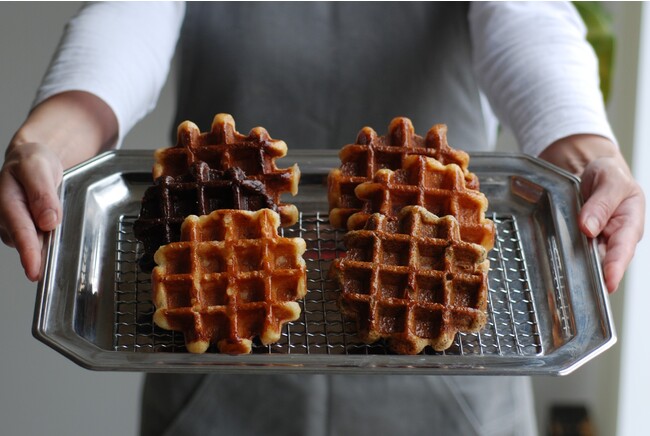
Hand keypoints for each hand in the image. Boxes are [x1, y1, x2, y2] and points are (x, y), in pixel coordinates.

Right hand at [0, 91, 117, 281]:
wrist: (32, 159)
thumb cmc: (32, 161)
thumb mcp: (38, 167)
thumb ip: (43, 193)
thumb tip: (48, 220)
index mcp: (7, 200)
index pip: (20, 230)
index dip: (29, 251)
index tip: (34, 269)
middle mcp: (7, 217)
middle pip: (26, 242)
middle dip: (39, 257)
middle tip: (53, 272)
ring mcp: (15, 226)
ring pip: (34, 244)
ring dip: (47, 250)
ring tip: (59, 249)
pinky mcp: (26, 230)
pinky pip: (40, 241)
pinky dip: (50, 244)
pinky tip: (57, 241)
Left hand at [539, 135, 644, 292]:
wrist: (593, 170)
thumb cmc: (609, 176)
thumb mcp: (610, 180)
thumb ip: (601, 203)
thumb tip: (589, 227)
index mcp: (630, 223)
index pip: (623, 249)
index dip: (616, 267)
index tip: (609, 281)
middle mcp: (614, 237)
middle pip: (605, 261)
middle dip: (595, 278)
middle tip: (583, 292)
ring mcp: (597, 241)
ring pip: (587, 260)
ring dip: (578, 272)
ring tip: (567, 286)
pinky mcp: (580, 241)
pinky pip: (573, 252)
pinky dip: (565, 260)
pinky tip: (555, 269)